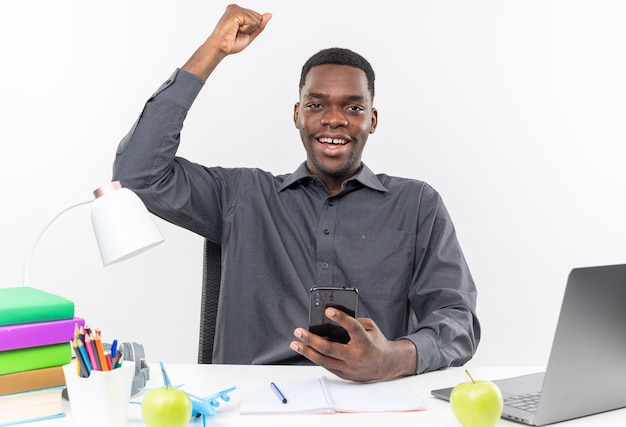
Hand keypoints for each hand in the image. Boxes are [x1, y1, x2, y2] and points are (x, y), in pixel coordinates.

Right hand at [209, 4, 271, 56]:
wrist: (221, 48)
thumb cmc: (231, 42)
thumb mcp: (250, 34)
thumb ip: (259, 25)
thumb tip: (269, 15)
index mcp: (239, 11)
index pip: (258, 17)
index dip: (252, 29)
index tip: (239, 32)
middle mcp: (237, 7)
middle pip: (258, 17)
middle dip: (251, 28)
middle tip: (237, 32)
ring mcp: (235, 9)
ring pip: (256, 19)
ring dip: (248, 29)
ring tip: (236, 31)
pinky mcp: (235, 12)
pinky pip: (251, 21)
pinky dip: (246, 29)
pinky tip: (235, 29)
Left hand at [290, 307, 416, 381]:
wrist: (385, 365)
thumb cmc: (375, 343)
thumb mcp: (370, 328)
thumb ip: (353, 322)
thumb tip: (330, 320)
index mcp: (366, 343)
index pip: (352, 328)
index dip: (341, 318)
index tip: (328, 310)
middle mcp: (356, 357)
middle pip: (330, 349)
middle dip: (311, 339)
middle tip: (299, 331)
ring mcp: (349, 368)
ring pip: (323, 361)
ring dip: (307, 351)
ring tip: (295, 343)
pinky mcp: (344, 375)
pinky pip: (326, 365)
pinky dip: (315, 357)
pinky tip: (306, 350)